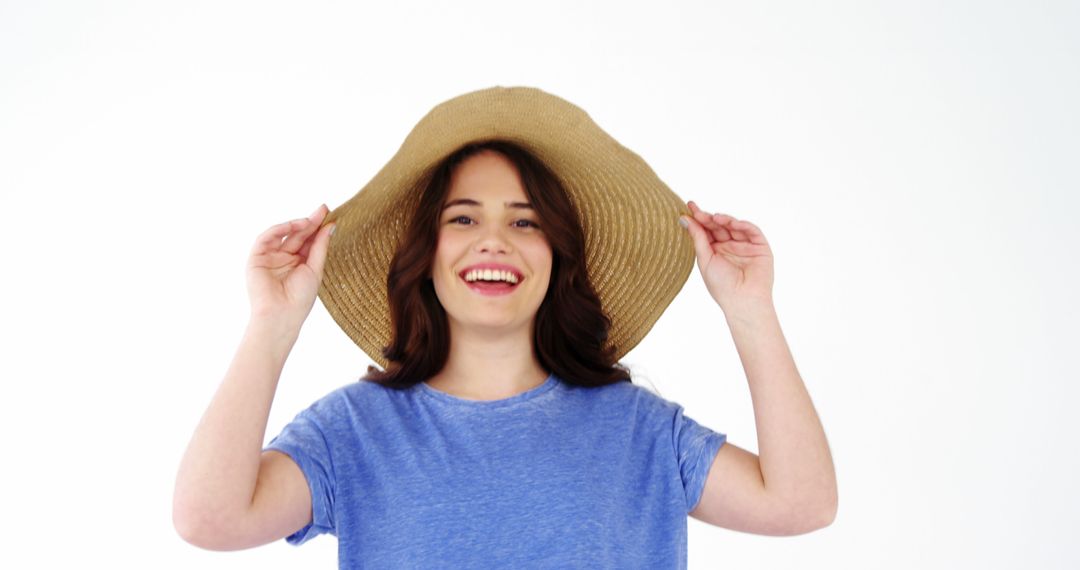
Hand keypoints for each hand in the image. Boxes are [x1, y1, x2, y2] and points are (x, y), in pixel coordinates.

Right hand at [246, 204, 335, 325]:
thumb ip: (320, 246)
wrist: (281, 314)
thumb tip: (331, 226)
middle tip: (324, 209)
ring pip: (283, 234)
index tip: (330, 214)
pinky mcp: (256, 257)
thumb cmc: (300, 298)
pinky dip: (280, 229)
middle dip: (310, 222)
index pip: (309, 241)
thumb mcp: (315, 269)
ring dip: (296, 224)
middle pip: (298, 235)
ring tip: (311, 220)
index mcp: (299, 263)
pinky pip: (266, 238)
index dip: (318, 228)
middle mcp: (284, 258)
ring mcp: (270, 257)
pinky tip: (294, 225)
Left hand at [680, 200, 774, 310]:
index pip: (707, 231)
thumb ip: (697, 238)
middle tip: (698, 211)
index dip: (698, 219)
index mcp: (716, 251)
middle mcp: (730, 247)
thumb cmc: (722, 285)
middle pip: (719, 227)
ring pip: (735, 226)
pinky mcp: (760, 247)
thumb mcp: (705, 259)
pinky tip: (730, 222)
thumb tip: (684, 219)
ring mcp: (746, 246)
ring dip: (724, 219)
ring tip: (713, 218)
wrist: (743, 300)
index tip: (689, 206)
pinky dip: (742, 224)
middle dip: (708, 218)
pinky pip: (752, 231)